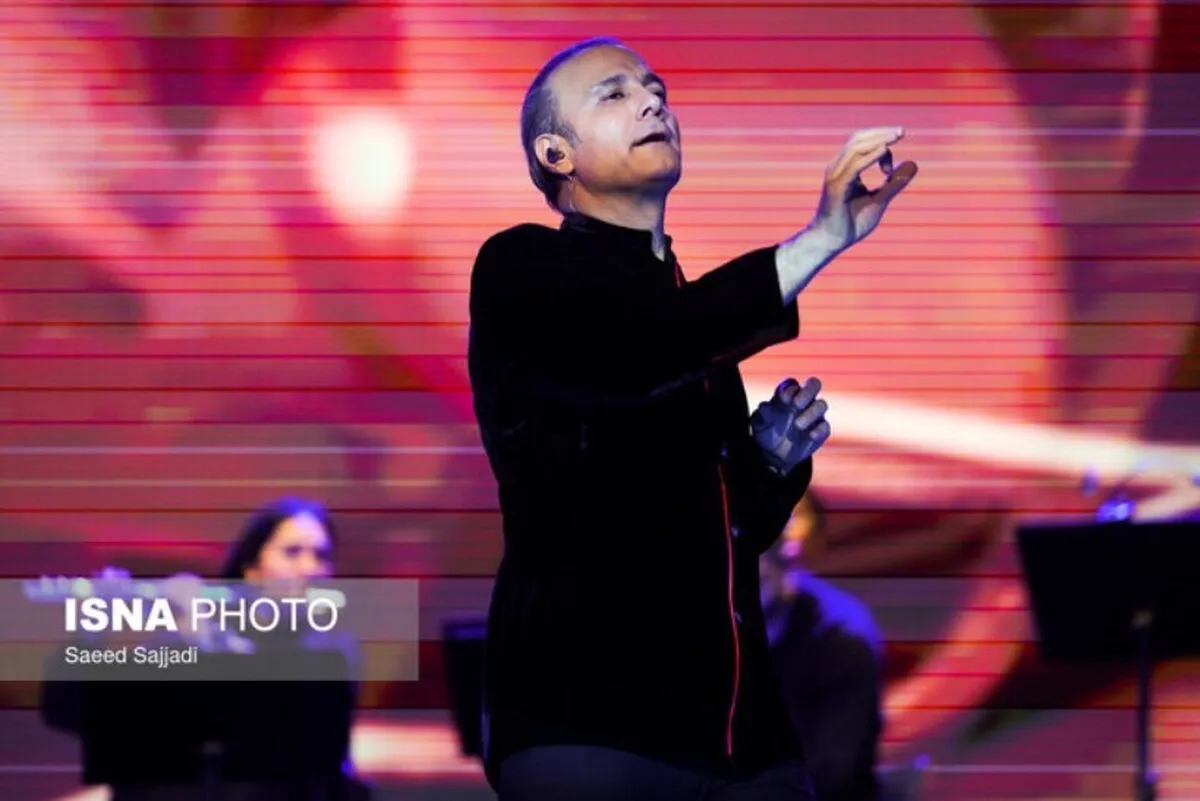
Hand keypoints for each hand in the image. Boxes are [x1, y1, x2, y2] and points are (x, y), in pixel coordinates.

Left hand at [750, 377, 830, 473]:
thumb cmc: (766, 431)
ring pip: (821, 405)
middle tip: (796, 404)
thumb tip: (763, 406)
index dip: (790, 389)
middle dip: (807, 392)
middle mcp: (803, 401)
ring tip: (797, 425)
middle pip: (814, 385)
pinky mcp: (820, 430)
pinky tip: (811, 435)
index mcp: (787, 395)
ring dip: (811, 413)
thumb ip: (762, 414)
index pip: (793, 384)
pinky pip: (825, 426)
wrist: (773, 454)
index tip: (783, 399)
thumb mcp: (759, 423)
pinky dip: (819, 430)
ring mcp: (813, 415)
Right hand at [810, 127, 917, 252]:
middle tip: (902, 131)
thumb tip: (914, 163)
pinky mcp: (836, 187)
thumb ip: (894, 182)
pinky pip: (854, 166)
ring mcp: (836, 176)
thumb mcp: (879, 199)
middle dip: (881, 133)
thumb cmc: (850, 223)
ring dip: (878, 139)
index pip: (864, 145)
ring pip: (855, 147)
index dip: (882, 147)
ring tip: (897, 135)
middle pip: (858, 139)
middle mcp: (838, 168)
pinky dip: (870, 156)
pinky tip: (884, 150)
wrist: (831, 242)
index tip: (890, 170)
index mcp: (846, 169)